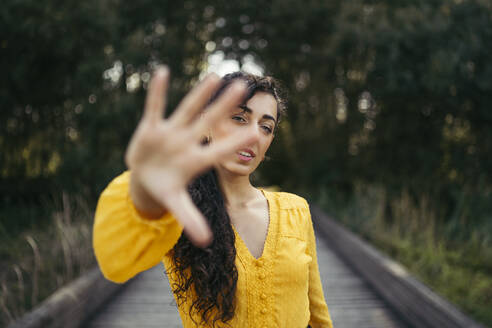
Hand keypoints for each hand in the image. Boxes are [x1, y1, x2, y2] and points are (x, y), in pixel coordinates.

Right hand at [125, 66, 254, 247]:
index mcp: (196, 162)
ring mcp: (171, 134)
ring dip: (199, 94)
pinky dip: (158, 92)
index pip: (219, 151)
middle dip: (223, 106)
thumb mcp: (176, 203)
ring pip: (188, 109)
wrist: (146, 179)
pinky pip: (155, 107)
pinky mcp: (152, 128)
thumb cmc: (166, 189)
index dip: (235, 142)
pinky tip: (163, 72)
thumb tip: (205, 241)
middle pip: (208, 122)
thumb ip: (190, 219)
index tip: (255, 130)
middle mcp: (187, 143)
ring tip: (215, 76)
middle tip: (243, 88)